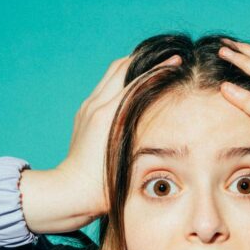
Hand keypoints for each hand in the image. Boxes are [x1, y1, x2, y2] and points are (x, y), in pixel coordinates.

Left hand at [56, 52, 181, 218]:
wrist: (72, 191)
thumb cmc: (103, 184)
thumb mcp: (129, 158)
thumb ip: (144, 132)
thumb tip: (164, 113)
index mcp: (110, 115)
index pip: (138, 80)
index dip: (160, 69)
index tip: (177, 61)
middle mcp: (97, 105)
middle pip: (122, 67)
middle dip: (144, 59)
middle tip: (166, 59)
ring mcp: (88, 107)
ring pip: (112, 73)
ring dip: (131, 66)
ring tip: (151, 66)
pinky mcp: (84, 113)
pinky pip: (104, 87)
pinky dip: (120, 81)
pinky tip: (133, 88)